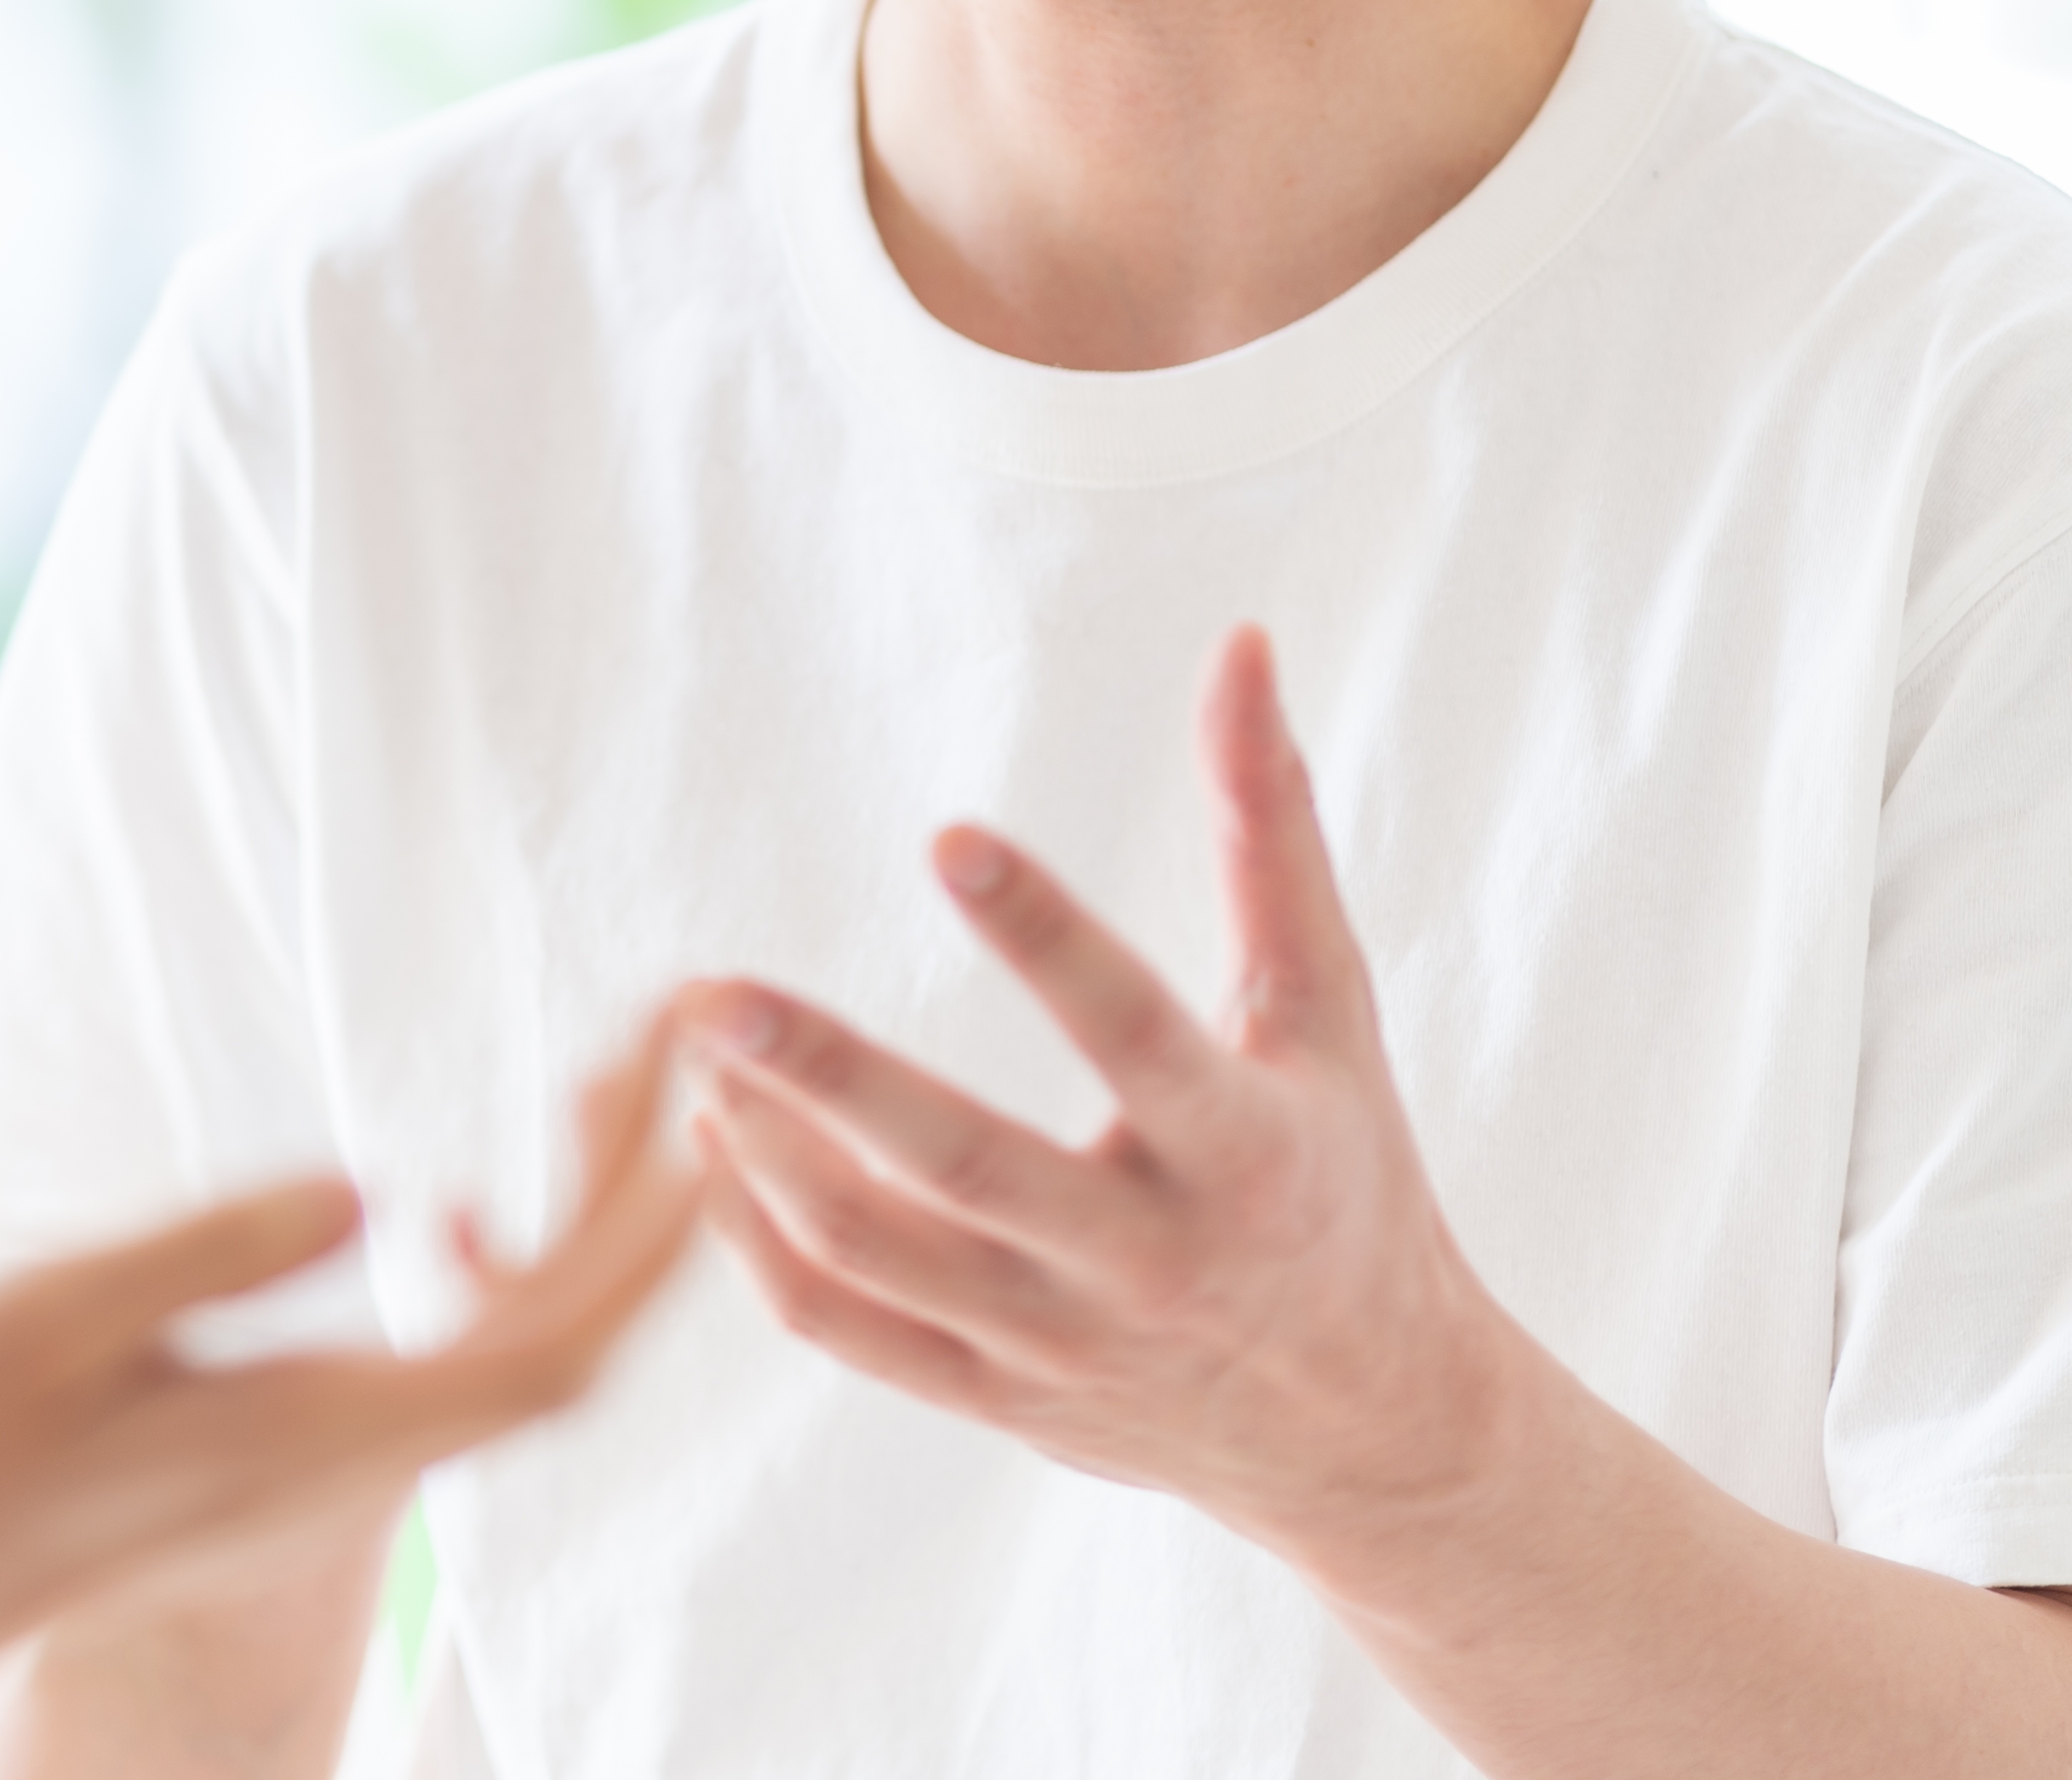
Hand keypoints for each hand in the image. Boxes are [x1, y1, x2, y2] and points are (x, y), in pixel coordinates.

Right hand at [0, 1013, 704, 1779]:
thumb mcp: (54, 1320)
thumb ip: (215, 1255)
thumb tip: (373, 1190)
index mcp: (314, 1436)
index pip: (550, 1349)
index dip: (642, 1234)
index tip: (691, 1103)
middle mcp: (348, 1470)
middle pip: (564, 1350)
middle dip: (642, 1201)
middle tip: (667, 1046)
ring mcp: (325, 1480)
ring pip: (519, 1365)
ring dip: (586, 1236)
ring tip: (597, 1095)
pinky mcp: (291, 1471)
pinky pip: (453, 1379)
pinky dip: (503, 1284)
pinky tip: (460, 1215)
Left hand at [680, 626, 1521, 1571]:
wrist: (1368, 1427)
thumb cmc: (1346, 1176)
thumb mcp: (1327, 1009)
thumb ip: (1270, 829)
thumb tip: (1241, 643)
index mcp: (1244, 1153)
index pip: (1133, 1033)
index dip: (1047, 936)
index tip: (951, 832)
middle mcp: (1145, 1261)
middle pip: (966, 1167)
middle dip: (832, 1079)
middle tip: (713, 995)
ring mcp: (1059, 1343)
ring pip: (879, 1255)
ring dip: (771, 1152)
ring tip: (703, 1045)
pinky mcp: (998, 1396)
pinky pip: (849, 1328)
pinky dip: (763, 1242)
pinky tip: (716, 1142)